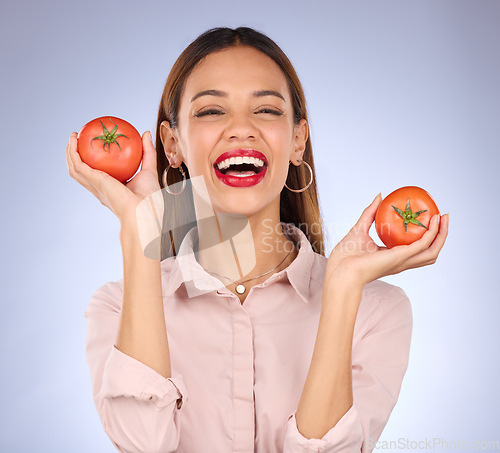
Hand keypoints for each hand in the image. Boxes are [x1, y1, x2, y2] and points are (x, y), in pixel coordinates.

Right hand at [66, 130, 161, 223]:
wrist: (145, 210)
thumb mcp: (149, 170)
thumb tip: (146, 133)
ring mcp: (95, 186)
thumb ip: (147, 152)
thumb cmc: (149, 197)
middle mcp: (100, 189)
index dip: (93, 162)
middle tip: (79, 139)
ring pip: (74, 169)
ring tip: (73, 137)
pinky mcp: (94, 181)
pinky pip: (78, 165)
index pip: (98, 175)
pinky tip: (75, 141)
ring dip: (70, 153)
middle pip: (82, 172)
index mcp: (111, 189)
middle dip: (76, 156)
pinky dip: (73, 153)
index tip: (94, 147)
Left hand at [325, 194, 448, 287]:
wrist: (340, 270)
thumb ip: (370, 213)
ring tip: (444, 218)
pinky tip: (433, 222)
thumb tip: (379, 197)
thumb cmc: (345, 256)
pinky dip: (431, 234)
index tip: (430, 219)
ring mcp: (402, 260)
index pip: (416, 249)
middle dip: (441, 235)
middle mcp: (401, 261)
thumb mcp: (359, 229)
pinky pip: (422, 245)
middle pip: (430, 251)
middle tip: (443, 217)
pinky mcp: (400, 257)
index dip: (426, 236)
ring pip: (432, 251)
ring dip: (441, 234)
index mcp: (392, 257)